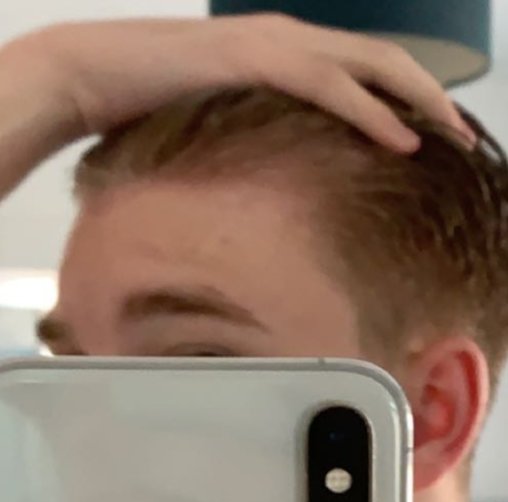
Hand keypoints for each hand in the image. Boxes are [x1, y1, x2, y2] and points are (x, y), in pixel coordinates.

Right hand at [1, 14, 471, 197]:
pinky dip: (372, 112)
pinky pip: (329, 85)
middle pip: (384, 60)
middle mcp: (288, 37)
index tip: (440, 136)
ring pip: (371, 64)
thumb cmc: (146, 104)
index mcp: (284, 51)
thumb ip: (255, 132)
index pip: (365, 70)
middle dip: (434, 97)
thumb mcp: (217, 121)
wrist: (87, 76)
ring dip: (421, 101)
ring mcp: (272, 42)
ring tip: (455, 137)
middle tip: (467, 138)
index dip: (409, 98)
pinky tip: (404, 139)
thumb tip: (277, 173)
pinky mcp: (253, 58)